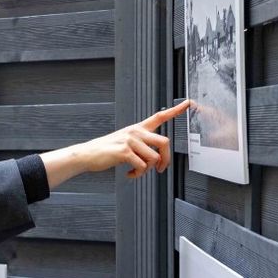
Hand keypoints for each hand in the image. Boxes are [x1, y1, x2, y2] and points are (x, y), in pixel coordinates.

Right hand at [39, 99, 191, 187]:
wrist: (88, 154)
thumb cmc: (108, 150)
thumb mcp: (126, 142)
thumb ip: (142, 145)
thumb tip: (157, 158)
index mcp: (138, 128)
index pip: (160, 116)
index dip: (176, 110)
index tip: (189, 103)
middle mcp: (136, 131)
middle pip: (164, 142)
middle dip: (166, 160)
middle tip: (161, 169)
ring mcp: (130, 140)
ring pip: (153, 158)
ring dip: (146, 170)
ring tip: (136, 171)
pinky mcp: (124, 151)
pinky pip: (142, 166)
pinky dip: (137, 174)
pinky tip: (129, 174)